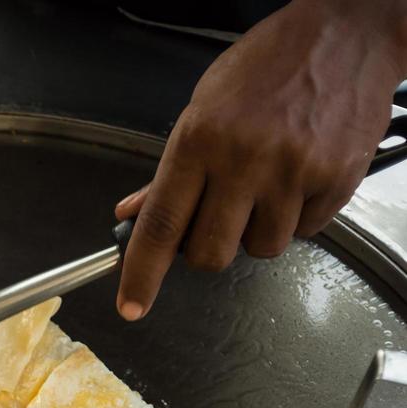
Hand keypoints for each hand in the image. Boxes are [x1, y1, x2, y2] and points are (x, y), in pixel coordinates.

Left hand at [115, 0, 406, 320]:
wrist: (346, 32)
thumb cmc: (269, 66)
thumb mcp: (203, 108)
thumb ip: (169, 172)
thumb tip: (132, 215)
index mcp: (200, 141)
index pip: (161, 225)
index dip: (142, 273)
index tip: (131, 305)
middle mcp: (244, 160)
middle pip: (209, 254)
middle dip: (207, 249)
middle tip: (218, 216)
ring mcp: (293, 171)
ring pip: (260, 249)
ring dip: (256, 232)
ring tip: (265, 187)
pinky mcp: (335, 179)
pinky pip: (305, 232)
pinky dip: (298, 217)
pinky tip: (298, 178)